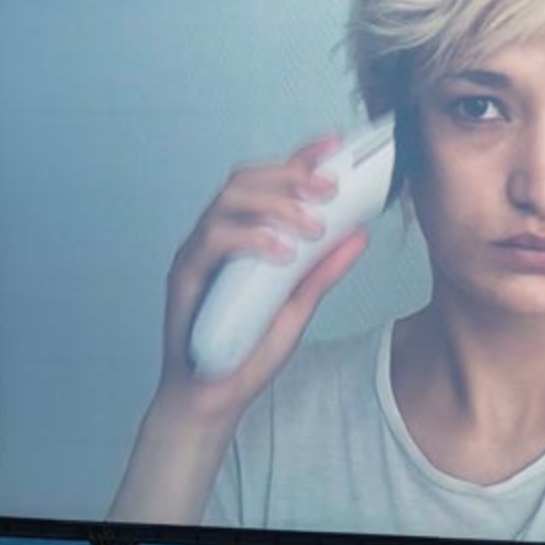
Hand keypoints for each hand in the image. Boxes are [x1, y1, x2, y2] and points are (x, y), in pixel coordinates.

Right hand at [152, 134, 371, 426]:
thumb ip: (323, 270)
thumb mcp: (298, 307)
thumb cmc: (247, 352)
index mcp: (242, 237)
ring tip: (312, 226)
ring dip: (275, 205)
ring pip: (228, 201)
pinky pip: (213, 240)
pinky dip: (251, 238)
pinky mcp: (185, 275)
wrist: (213, 399)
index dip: (297, 159)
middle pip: (245, 180)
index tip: (333, 145)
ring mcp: (198, 253)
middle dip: (289, 176)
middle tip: (329, 190)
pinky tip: (282, 252)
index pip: (268, 184)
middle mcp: (216, 237)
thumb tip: (359, 235)